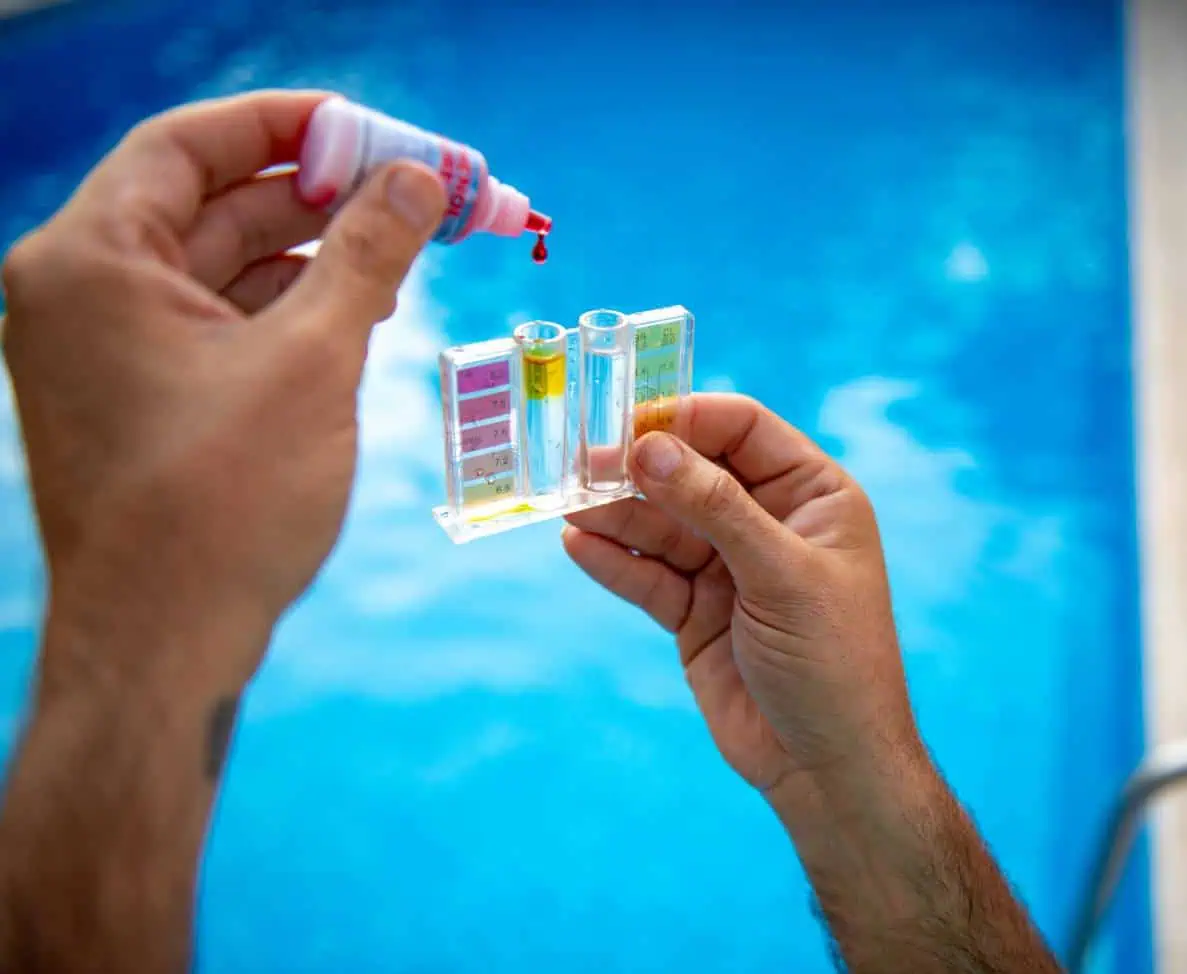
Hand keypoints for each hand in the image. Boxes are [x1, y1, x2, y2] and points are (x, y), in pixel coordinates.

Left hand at [0, 90, 446, 691]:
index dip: (290, 124)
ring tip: (404, 248)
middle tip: (416, 188)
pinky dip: (285, 306)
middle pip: (210, 201)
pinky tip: (358, 306)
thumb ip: (368, 253)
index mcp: (92, 261)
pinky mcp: (136, 396)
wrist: (161, 649)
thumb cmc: (220, 509)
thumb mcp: (312, 361)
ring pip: (220, 265)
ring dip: (312, 250)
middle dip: (319, 191)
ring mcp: (104, 349)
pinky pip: (215, 320)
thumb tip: (419, 179)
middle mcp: (80, 292)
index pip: (190, 145)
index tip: (375, 127)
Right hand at [563, 393, 922, 801]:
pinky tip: (579, 545)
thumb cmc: (834, 663)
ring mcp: (729, 569)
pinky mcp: (696, 614)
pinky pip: (650, 576)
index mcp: (813, 495)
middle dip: (640, 469)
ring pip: (663, 525)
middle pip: (692, 474)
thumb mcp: (781, 575)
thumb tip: (650, 448)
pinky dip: (616, 561)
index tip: (631, 422)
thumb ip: (715, 508)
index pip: (743, 430)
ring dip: (617, 515)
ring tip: (569, 506)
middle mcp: (770, 522)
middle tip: (581, 465)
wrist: (828, 768)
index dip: (688, 419)